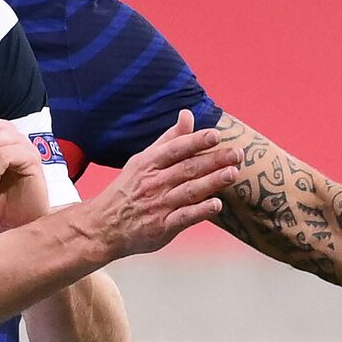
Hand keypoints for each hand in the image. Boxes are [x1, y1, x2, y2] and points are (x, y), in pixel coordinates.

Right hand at [80, 109, 241, 258]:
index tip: (216, 135)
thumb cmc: (128, 189)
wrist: (104, 225)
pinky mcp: (162, 227)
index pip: (175, 149)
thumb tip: (188, 114)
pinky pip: (184, 217)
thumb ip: (169, 139)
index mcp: (149, 163)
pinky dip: (200, 211)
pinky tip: (216, 205)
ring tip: (232, 173)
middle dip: (214, 160)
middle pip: (188, 168)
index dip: (195, 141)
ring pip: (189, 191)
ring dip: (212, 182)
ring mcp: (158, 205)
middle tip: (237, 153)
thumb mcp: (143, 160)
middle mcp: (154, 182)